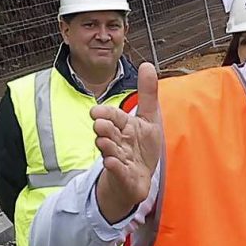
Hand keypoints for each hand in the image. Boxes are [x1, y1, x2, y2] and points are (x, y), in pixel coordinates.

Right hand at [92, 62, 162, 221]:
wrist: (136, 181)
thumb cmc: (140, 149)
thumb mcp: (150, 119)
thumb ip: (147, 94)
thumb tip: (147, 64)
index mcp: (125, 127)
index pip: (114, 116)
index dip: (106, 114)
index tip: (96, 112)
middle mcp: (119, 142)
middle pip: (109, 133)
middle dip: (104, 128)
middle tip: (99, 124)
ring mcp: (119, 160)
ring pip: (110, 152)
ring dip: (107, 147)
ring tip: (104, 142)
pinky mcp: (123, 177)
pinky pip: (117, 172)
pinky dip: (114, 167)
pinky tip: (111, 163)